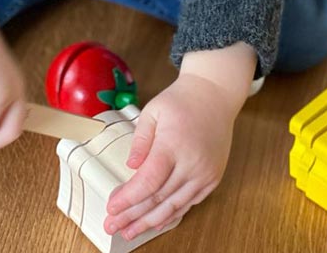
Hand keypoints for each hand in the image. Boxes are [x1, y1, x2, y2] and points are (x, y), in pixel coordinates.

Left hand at [104, 43, 255, 239]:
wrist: (214, 95)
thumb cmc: (181, 101)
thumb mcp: (153, 111)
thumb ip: (140, 140)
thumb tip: (130, 166)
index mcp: (173, 144)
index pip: (148, 182)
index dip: (128, 199)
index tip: (112, 207)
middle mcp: (192, 163)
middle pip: (158, 199)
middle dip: (133, 216)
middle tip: (113, 226)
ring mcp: (205, 173)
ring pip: (174, 207)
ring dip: (150, 222)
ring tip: (129, 231)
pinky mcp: (212, 178)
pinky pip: (189, 203)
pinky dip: (171, 215)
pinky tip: (155, 222)